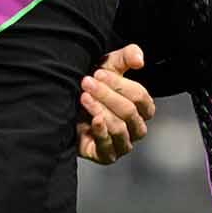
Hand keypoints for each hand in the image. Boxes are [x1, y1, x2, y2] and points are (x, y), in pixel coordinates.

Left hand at [77, 44, 156, 164]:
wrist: (69, 105)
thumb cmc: (95, 86)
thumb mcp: (110, 66)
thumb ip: (127, 57)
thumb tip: (139, 60)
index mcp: (142, 109)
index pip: (140, 97)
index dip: (120, 84)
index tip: (99, 72)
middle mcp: (136, 128)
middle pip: (129, 111)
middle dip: (106, 95)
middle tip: (86, 82)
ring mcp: (123, 144)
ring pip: (119, 128)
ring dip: (100, 109)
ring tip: (83, 97)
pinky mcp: (106, 155)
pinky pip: (108, 147)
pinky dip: (101, 132)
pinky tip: (92, 119)